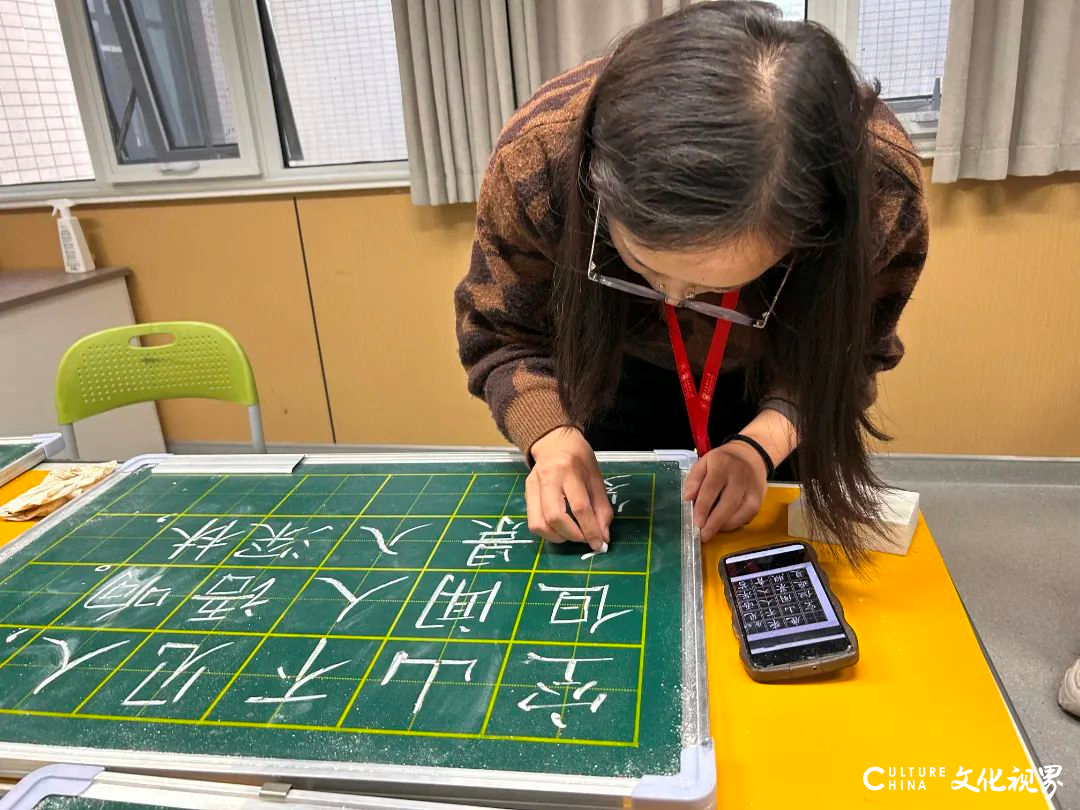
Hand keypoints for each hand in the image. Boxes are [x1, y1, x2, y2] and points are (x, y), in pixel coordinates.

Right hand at [526, 427, 612, 551]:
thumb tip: (603, 538)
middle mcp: (547, 478)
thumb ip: (601, 509)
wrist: (555, 443)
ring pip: (538, 524)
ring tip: (571, 535)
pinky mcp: (526, 495)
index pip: (579, 506)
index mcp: (569, 469)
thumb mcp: (596, 479)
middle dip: (572, 535)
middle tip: (584, 539)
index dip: (590, 529)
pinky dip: (547, 532)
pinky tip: (559, 529)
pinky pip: (533, 522)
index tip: (599, 544)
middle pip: (555, 517)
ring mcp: (532, 486)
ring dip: (557, 537)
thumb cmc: (580, 460)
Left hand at [683, 441, 768, 540]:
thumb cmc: (722, 462)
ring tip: (709, 532)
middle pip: (728, 503)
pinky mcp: (759, 499)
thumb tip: (687, 497)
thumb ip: (694, 479)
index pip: (712, 487)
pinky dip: (734, 524)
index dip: (704, 506)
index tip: (696, 522)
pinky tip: (722, 526)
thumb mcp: (704, 462)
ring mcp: (752, 489)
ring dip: (723, 525)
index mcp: (722, 465)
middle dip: (714, 522)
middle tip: (703, 535)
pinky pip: (747, 516)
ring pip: (740, 512)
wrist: (751, 455)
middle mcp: (739, 477)